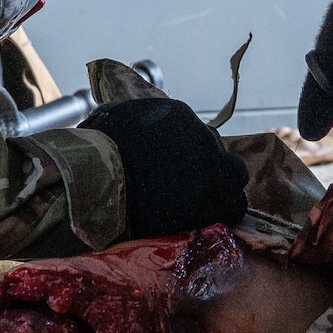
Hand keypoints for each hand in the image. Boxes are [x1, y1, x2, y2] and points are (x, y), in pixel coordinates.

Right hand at [79, 97, 248, 237]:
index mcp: (179, 114)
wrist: (101, 181)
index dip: (186, 153)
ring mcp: (212, 165)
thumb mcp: (113, 118)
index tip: (173, 169)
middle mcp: (202, 135)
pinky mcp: (214, 197)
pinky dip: (224, 210)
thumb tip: (124, 124)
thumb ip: (131, 120)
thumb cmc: (97, 151)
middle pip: (216, 151)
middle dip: (207, 167)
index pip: (195, 132)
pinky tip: (209, 218)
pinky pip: (234, 204)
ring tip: (202, 203)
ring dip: (222, 187)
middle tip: (187, 186)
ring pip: (234, 175)